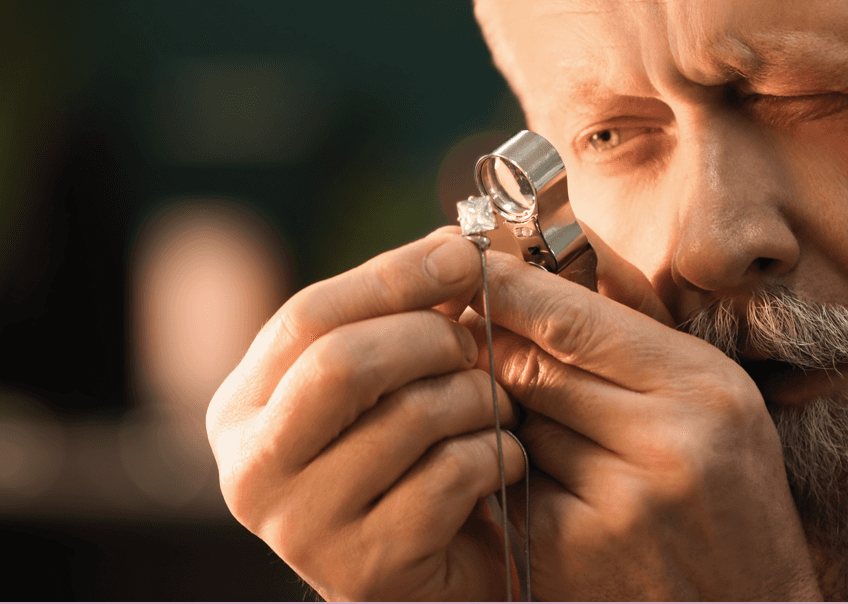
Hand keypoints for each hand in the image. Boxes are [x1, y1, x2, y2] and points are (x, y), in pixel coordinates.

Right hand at [206, 228, 526, 600]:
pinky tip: (504, 461)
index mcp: (243, 411)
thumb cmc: (407, 460)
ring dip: (477, 400)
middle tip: (474, 346)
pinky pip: (450, 477)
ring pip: (409, 418)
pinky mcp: (362, 569)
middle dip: (430, 338)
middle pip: (342, 363)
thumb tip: (455, 246)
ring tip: (495, 408)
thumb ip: (403, 313)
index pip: (307, 317)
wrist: (434, 574)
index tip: (462, 254)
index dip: (392, 277)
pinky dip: (496, 456)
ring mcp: (300, 528)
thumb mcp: (386, 380)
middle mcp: (251, 471)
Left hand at [466, 237, 821, 600]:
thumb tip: (562, 252)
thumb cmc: (730, 495)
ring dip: (509, 416)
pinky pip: (507, 482)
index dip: (510, 288)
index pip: (574, 319)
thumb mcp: (715, 396)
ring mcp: (612, 506)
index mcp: (703, 390)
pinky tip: (548, 483)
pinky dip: (511, 472)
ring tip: (550, 428)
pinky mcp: (565, 554)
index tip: (469, 265)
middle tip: (477, 337)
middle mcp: (664, 445)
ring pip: (514, 425)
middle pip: (529, 369)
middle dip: (496, 350)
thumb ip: (639, 325)